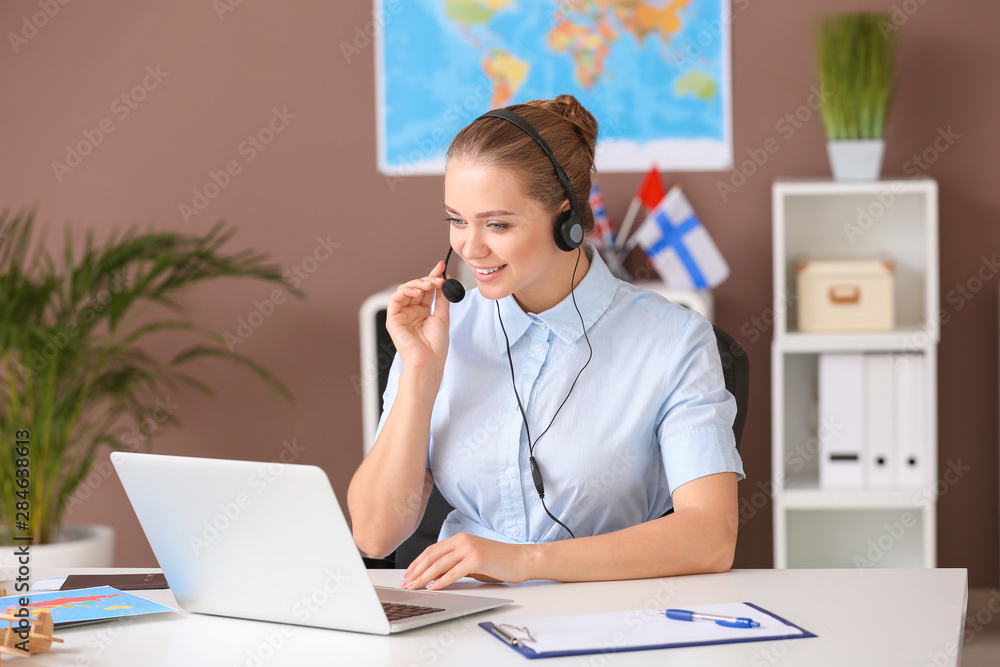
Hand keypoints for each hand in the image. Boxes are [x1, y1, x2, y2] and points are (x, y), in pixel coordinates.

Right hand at [385, 261, 449, 374]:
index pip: (427, 290)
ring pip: (405, 290)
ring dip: (418, 283)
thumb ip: (442, 298)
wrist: (429, 362)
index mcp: (422, 312)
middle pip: (416, 288)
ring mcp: (401, 314)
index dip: (433, 276)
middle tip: (439, 278)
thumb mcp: (443, 316)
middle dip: (428, 279)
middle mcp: (411, 311)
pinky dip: (406, 291)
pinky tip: (418, 291)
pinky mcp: (392, 319)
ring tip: (431, 284)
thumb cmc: (435, 345)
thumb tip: (445, 280)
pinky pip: (395, 298)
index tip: (441, 266)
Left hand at [400, 533, 538, 590]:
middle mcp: (463, 541)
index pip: (433, 550)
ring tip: (415, 586)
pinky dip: (441, 581)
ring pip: (439, 564)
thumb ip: (456, 564)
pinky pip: (453, 572)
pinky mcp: (476, 559)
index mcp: (461, 538)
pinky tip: (433, 588)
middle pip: (432, 556)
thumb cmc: (500, 562)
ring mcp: (469, 549)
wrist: (521, 559)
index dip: (418, 562)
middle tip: (407, 582)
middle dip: (417, 570)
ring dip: (424, 577)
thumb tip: (437, 575)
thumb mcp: (473, 560)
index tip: (409, 573)